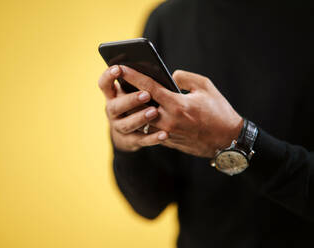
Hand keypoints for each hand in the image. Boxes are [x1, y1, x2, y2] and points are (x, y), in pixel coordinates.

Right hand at [98, 65, 168, 151]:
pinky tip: (164, 134)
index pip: (104, 84)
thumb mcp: (134, 91)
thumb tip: (155, 71)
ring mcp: (119, 127)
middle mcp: (112, 111)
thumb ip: (140, 82)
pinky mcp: (129, 141)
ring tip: (155, 112)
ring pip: (126, 124)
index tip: (118, 68)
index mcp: (112, 95)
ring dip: (140, 118)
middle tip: (146, 94)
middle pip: (114, 106)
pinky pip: (141, 140)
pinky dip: (152, 138)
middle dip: (130, 100)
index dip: (108, 76)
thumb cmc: (138, 103)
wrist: (131, 131)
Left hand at [119, 65, 242, 157]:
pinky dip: (143, 120)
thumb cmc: (219, 111)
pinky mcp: (167, 142)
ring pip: (141, 120)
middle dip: (127, 93)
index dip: (133, 76)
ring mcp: (166, 134)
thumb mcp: (206, 87)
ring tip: (126, 96)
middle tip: (118, 82)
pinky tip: (140, 111)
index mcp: (177, 105)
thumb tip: (169, 77)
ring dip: (133, 108)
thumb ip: (185, 77)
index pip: (148, 88)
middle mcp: (168, 120)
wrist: (226, 141)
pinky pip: (150, 130)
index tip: (121, 68)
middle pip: (139, 105)